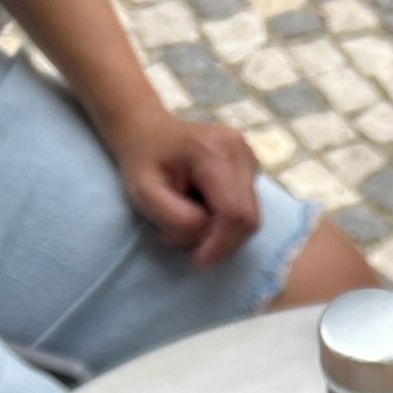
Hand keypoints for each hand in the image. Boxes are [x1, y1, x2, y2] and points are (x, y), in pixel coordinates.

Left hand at [110, 108, 263, 269]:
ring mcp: (248, 156)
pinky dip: (227, 221)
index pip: (235, 213)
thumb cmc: (142, 162)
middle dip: (221, 242)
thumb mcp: (144, 194)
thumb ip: (178, 219)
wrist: (147, 132)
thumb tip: (206, 233)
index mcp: (214, 151)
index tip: (199, 261)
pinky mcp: (250, 165)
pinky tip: (204, 208)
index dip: (221, 245)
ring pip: (250, 217)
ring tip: (192, 222)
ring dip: (223, 233)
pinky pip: (247, 208)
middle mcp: (239, 149)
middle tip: (189, 242)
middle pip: (248, 219)